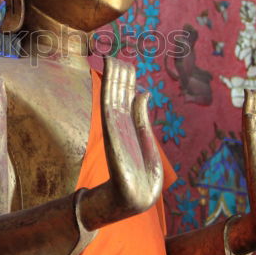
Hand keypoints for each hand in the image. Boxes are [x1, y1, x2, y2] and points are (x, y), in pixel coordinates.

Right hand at [99, 57, 162, 217]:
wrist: (135, 201)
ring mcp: (114, 130)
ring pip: (112, 97)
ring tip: (111, 58)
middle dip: (117, 74)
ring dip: (112, 78)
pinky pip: (111, 110)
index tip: (123, 60)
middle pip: (117, 93)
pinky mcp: (114, 137)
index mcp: (127, 125)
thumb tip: (143, 93)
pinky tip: (110, 78)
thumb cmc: (142, 176)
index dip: (124, 78)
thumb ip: (141, 118)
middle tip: (114, 53)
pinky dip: (110, 92)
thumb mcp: (146, 141)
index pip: (124, 95)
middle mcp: (118, 125)